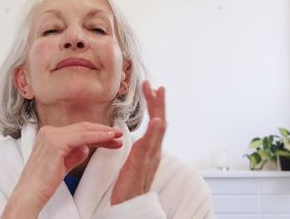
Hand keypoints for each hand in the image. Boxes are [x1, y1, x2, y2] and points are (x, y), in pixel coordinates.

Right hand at [2, 122, 122, 217]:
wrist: (30, 194)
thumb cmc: (44, 183)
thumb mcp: (63, 165)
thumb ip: (74, 154)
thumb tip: (87, 148)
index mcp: (49, 134)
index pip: (78, 131)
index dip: (97, 134)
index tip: (112, 139)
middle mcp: (49, 131)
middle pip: (82, 128)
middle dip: (103, 132)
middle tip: (119, 135)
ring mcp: (51, 135)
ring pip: (84, 130)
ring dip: (104, 133)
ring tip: (118, 136)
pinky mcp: (56, 142)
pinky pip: (83, 137)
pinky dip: (98, 136)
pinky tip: (109, 139)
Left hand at [110, 80, 165, 204]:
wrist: (130, 204)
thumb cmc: (129, 186)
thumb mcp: (134, 161)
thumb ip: (139, 149)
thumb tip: (139, 138)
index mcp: (150, 149)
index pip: (154, 122)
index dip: (153, 105)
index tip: (150, 89)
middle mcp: (154, 151)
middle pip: (159, 121)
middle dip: (158, 101)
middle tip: (156, 84)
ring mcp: (150, 156)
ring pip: (158, 129)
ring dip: (159, 109)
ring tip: (159, 93)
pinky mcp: (142, 163)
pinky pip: (151, 145)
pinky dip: (155, 131)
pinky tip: (157, 120)